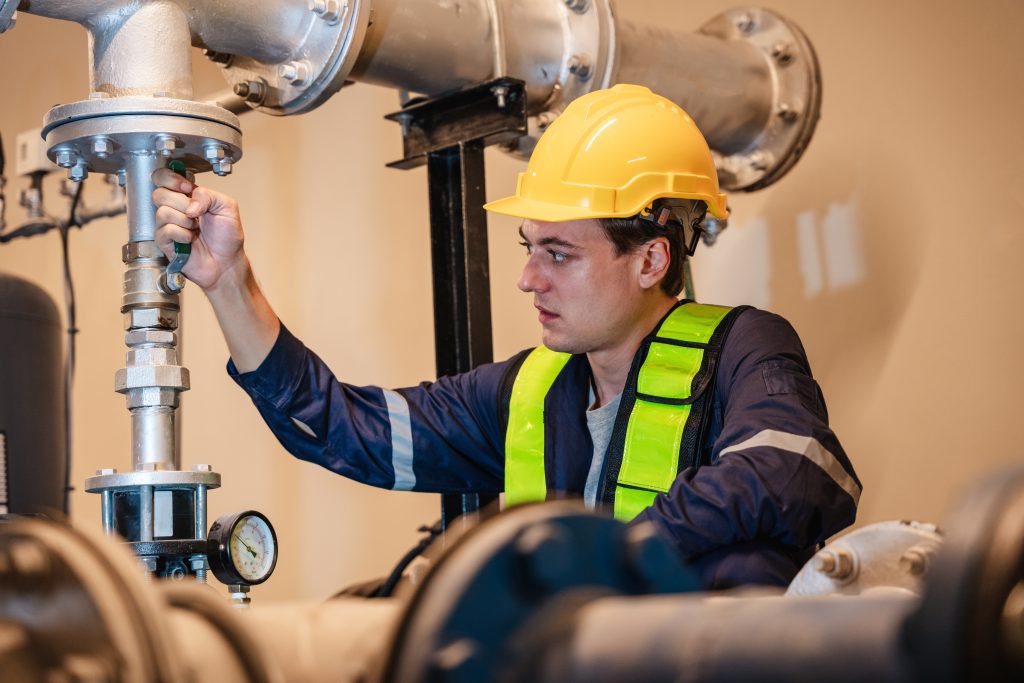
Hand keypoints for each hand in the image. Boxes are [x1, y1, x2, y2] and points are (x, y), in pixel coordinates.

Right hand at [151, 168, 245, 290]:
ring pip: (162, 212)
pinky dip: (182, 234)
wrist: (227, 262)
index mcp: (187, 196)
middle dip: (182, 203)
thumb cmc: (227, 237)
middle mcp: (175, 208)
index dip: (171, 179)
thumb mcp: (227, 206)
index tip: (187, 189)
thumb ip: (208, 195)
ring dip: (184, 221)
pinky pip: (165, 230)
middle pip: (159, 193)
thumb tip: (189, 204)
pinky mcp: (165, 242)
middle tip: (196, 214)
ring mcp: (168, 225)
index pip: (163, 177)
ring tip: (195, 229)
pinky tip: (190, 239)